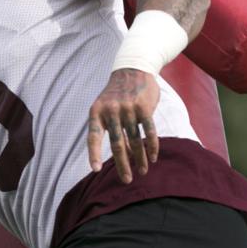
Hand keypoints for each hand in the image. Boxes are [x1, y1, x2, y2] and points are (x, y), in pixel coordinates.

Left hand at [87, 68, 160, 183]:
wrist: (132, 68)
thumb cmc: (117, 94)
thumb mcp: (107, 107)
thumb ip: (112, 128)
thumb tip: (124, 155)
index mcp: (97, 112)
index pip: (94, 137)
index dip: (94, 153)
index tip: (95, 170)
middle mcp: (111, 111)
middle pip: (117, 143)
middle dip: (122, 164)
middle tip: (126, 179)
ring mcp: (128, 108)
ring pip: (135, 140)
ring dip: (140, 158)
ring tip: (142, 171)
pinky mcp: (144, 107)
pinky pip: (149, 130)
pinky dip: (152, 145)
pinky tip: (153, 157)